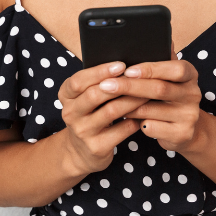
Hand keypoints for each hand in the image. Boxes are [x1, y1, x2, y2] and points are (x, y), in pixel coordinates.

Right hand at [58, 61, 149, 175]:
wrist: (82, 152)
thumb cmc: (91, 115)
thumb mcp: (86, 98)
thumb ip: (99, 81)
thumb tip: (129, 63)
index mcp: (66, 96)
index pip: (78, 81)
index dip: (99, 71)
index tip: (121, 65)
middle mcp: (70, 113)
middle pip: (94, 95)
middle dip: (119, 84)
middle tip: (140, 77)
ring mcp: (82, 132)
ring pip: (111, 111)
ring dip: (132, 100)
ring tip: (148, 92)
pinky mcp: (96, 147)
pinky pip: (121, 130)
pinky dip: (135, 119)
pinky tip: (146, 113)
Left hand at [99, 40, 203, 152]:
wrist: (185, 129)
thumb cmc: (169, 96)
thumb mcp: (168, 76)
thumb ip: (161, 58)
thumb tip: (156, 37)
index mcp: (190, 74)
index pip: (174, 68)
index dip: (151, 69)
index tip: (127, 69)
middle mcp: (193, 94)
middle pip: (160, 89)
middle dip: (130, 86)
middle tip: (106, 85)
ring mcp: (189, 116)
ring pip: (151, 110)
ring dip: (127, 105)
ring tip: (109, 101)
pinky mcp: (181, 134)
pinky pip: (152, 128)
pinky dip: (135, 122)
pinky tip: (124, 119)